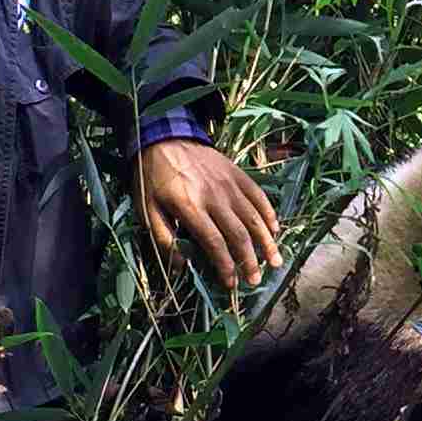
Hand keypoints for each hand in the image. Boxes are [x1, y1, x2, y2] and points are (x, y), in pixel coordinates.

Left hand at [138, 141, 282, 288]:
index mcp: (190, 206)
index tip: (231, 284)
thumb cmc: (152, 177)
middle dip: (249, 261)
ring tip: (275, 262)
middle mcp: (215, 196)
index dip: (225, 266)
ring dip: (267, 242)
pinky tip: (275, 230)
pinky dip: (269, 214)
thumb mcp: (146, 209)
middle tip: (255, 281)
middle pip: (239, 234)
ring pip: (254, 217)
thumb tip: (181, 266)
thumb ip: (163, 238)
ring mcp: (229, 184)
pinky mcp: (238, 174)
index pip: (214, 243)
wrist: (164, 136)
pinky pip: (258, 196)